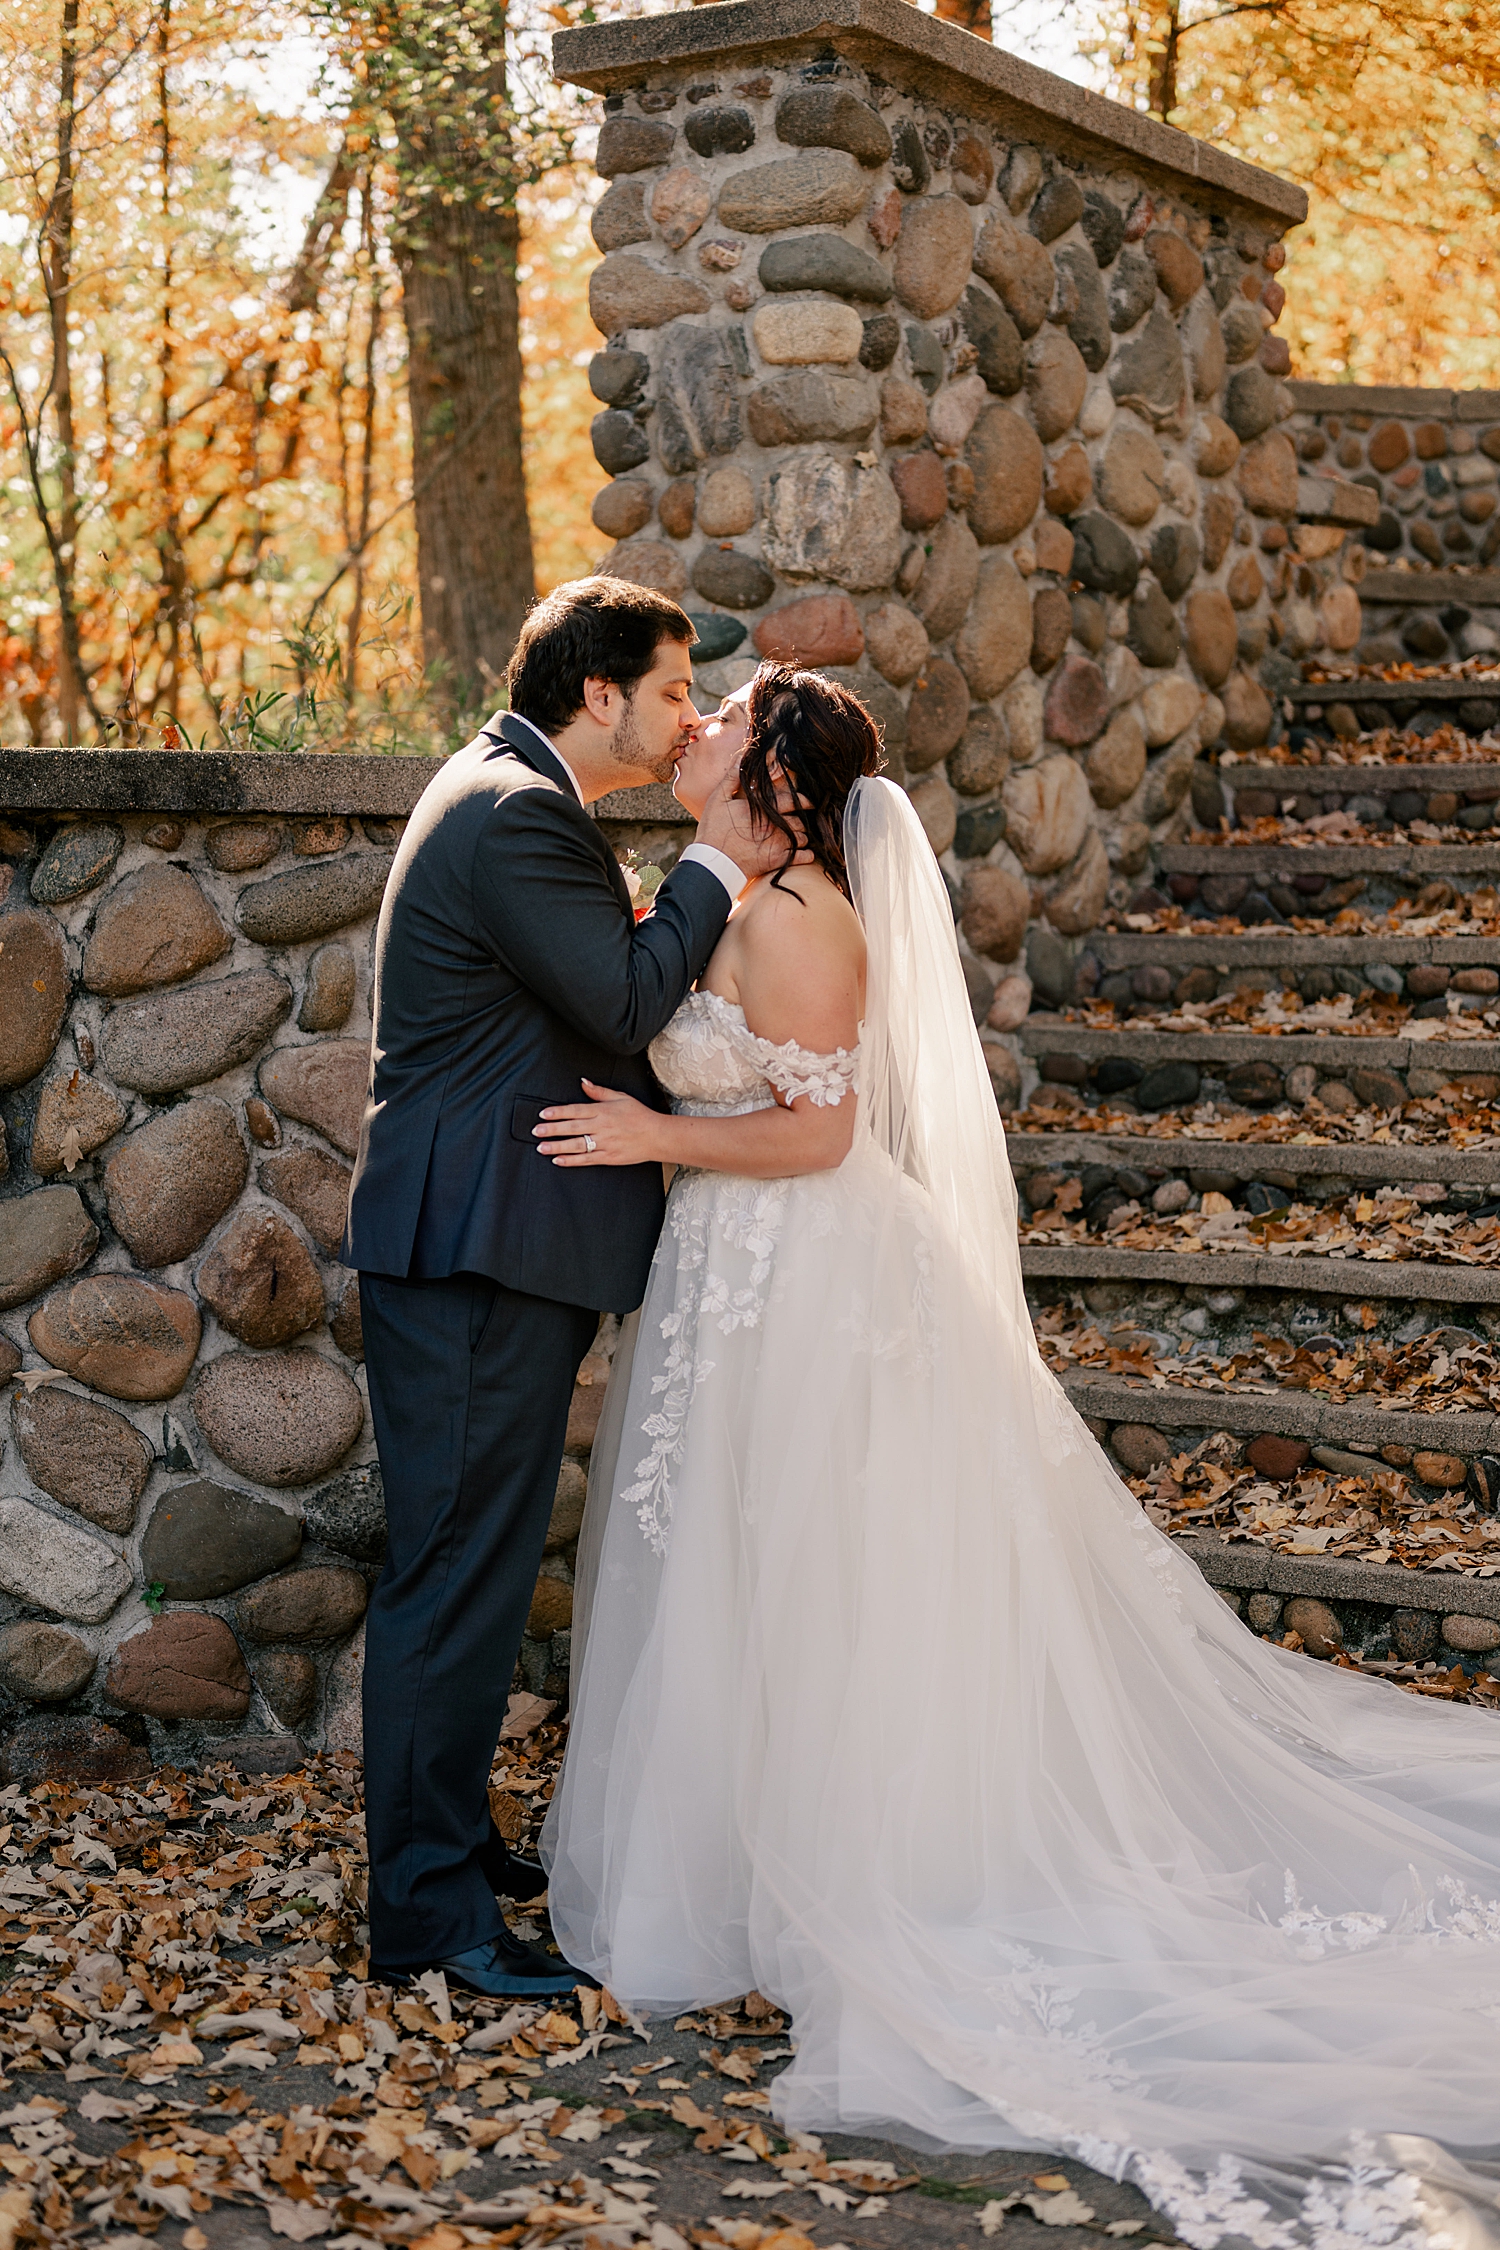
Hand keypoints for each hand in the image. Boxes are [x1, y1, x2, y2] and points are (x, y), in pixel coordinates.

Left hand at [534, 1080, 662, 1166]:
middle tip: (536, 1131)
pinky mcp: (608, 1157)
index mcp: (603, 1111)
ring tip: (542, 1147)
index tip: (543, 1114)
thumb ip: (599, 1092)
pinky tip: (558, 1160)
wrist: (656, 1136)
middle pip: (573, 1128)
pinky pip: (587, 1160)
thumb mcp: (620, 1097)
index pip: (575, 1111)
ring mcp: (605, 1143)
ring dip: (557, 1147)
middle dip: (552, 1130)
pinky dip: (572, 1161)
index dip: (558, 1112)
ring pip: (577, 1145)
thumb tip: (583, 1082)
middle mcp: (602, 1127)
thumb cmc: (639, 1115)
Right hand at [695, 767, 813, 880]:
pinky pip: (803, 857)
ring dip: (803, 836)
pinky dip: (807, 854)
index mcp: (763, 808)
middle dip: (802, 820)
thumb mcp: (718, 798)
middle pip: (800, 820)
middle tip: (802, 821)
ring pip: (803, 837)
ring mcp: (778, 843)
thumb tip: (742, 758)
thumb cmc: (713, 829)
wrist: (713, 861)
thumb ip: (733, 778)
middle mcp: (774, 824)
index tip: (808, 802)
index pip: (792, 800)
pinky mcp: (777, 860)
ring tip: (798, 837)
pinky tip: (804, 852)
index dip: (803, 800)